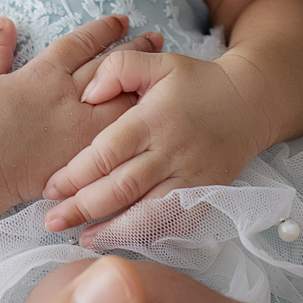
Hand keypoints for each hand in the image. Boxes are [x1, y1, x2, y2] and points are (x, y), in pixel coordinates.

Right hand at [0, 14, 152, 215]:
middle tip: (156, 38)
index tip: (122, 20)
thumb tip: (5, 21)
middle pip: (111, 65)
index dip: (104, 29)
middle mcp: (68, 93)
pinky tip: (155, 115)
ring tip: (164, 72)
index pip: (82, 43)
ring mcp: (80, 124)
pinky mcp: (86, 153)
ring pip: (122, 96)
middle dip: (134, 50)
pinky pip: (119, 135)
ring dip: (144, 82)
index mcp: (45, 72)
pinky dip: (138, 122)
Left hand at [42, 47, 265, 229]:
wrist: (252, 101)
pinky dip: (149, 236)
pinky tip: (124, 242)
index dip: (76, 173)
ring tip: (82, 239)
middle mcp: (172, 152)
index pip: (108, 152)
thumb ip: (118, 68)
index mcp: (154, 119)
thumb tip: (87, 94)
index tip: (50, 187)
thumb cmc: (197, 81)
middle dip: (84, 208)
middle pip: (122, 188)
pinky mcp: (205, 194)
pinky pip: (175, 223)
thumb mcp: (158, 60)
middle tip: (52, 221)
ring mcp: (191, 178)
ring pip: (147, 213)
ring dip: (112, 230)